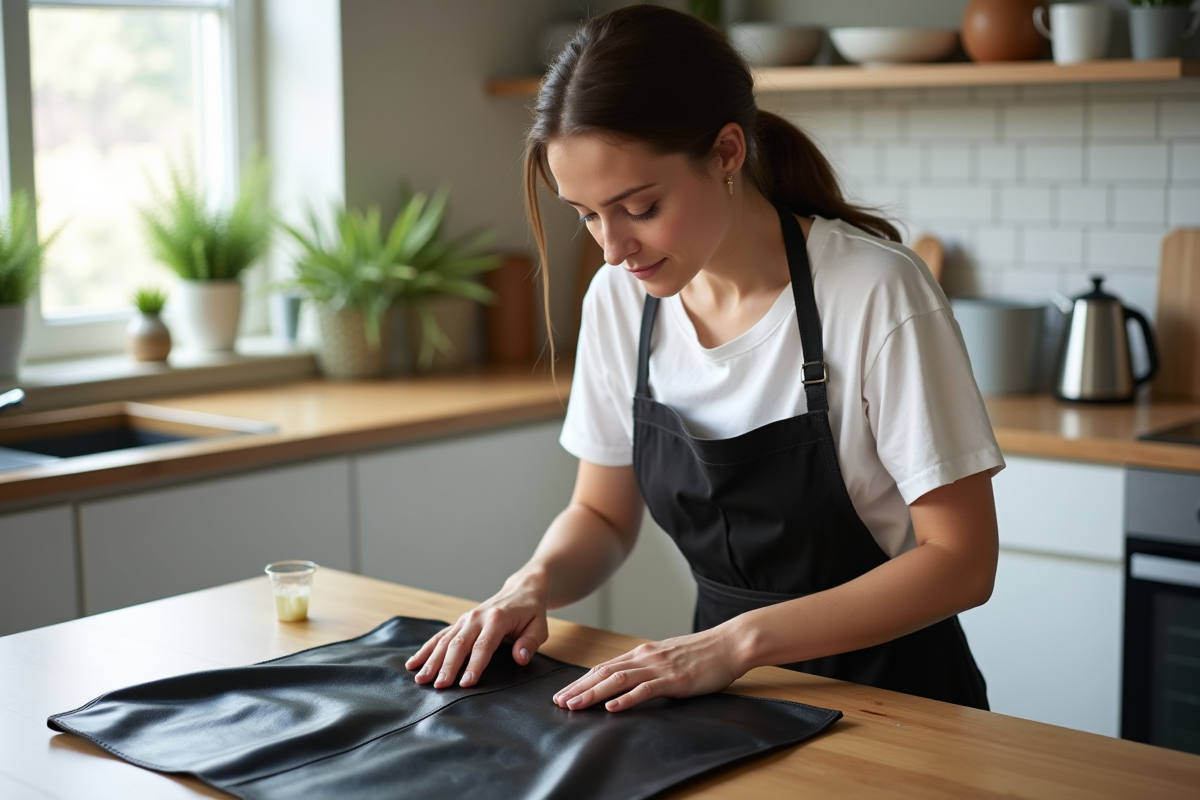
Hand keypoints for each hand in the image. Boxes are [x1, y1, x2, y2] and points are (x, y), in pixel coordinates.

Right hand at [405, 572, 548, 688]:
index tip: (465, 684)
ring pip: (445, 641)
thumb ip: (530, 642)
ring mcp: (465, 619)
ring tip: (421, 679)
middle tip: (438, 686)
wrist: (522, 589)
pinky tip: (413, 664)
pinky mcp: (459, 623)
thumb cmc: (531, 612)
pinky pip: (439, 636)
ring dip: (432, 660)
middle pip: (459, 644)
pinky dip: (425, 650)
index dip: (474, 665)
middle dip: (447, 666)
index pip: (483, 645)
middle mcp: (477, 617)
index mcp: (497, 618)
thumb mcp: (540, 626)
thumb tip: (520, 658)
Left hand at [552, 626, 744, 712]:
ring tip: (575, 705)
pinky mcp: (675, 679)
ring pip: (618, 680)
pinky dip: (626, 698)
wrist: (729, 644)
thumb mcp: (668, 658)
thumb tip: (629, 682)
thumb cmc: (702, 653)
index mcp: (643, 653)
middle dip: (579, 688)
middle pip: (605, 672)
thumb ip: (648, 668)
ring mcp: (659, 667)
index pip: (604, 667)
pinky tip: (612, 707)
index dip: (582, 681)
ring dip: (593, 693)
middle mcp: (646, 657)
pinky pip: (646, 690)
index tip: (565, 693)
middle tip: (559, 702)